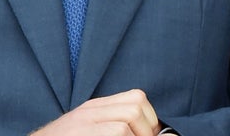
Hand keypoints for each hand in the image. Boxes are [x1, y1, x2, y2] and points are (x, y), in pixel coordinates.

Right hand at [30, 89, 161, 135]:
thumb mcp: (91, 131)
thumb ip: (116, 127)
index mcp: (94, 108)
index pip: (136, 98)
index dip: (150, 119)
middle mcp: (88, 111)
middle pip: (135, 105)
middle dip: (147, 129)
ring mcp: (82, 124)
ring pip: (125, 123)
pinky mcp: (79, 134)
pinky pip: (115, 132)